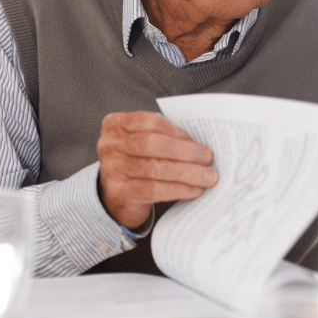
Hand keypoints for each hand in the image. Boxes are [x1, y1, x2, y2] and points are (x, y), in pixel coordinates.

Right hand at [96, 111, 217, 228]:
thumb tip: (201, 146)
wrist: (118, 195)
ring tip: (207, 177)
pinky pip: (154, 189)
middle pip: (152, 144)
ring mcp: (112, 169)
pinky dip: (179, 189)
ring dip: (188, 173)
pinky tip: (194, 190)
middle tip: (208, 158)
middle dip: (185, 152)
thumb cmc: (139, 162)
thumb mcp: (146, 143)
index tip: (198, 142)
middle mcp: (110, 144)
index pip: (150, 122)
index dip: (177, 132)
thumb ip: (167, 137)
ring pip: (156, 168)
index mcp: (116, 124)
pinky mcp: (120, 191)